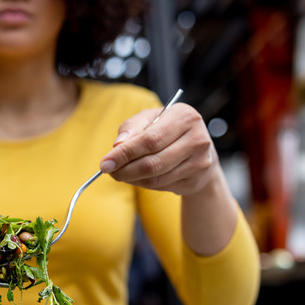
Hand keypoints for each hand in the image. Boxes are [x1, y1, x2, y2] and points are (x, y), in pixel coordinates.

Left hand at [99, 103, 219, 195]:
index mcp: (185, 117)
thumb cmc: (167, 129)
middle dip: (125, 170)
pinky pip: (162, 186)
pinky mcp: (196, 180)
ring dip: (132, 179)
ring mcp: (199, 162)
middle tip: (109, 171)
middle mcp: (197, 139)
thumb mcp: (150, 119)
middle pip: (153, 163)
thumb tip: (117, 146)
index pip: (150, 140)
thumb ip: (132, 128)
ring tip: (121, 173)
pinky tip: (138, 177)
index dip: (125, 153)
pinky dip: (144, 184)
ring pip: (156, 178)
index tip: (105, 163)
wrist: (198, 148)